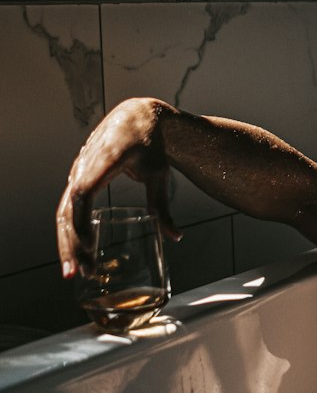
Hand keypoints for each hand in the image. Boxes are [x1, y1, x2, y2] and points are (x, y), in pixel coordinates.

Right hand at [56, 98, 181, 278]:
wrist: (137, 118)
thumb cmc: (150, 144)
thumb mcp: (159, 173)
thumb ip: (163, 206)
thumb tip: (176, 237)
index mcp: (105, 160)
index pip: (84, 191)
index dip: (82, 220)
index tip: (88, 245)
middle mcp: (84, 166)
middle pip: (69, 209)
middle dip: (71, 243)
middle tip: (78, 273)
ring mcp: (78, 173)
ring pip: (64, 213)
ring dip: (67, 244)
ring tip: (75, 273)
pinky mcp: (78, 180)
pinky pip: (68, 209)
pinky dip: (70, 233)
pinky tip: (76, 255)